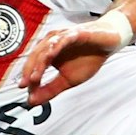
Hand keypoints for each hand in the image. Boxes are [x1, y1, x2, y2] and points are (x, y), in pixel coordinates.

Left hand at [18, 11, 133, 106]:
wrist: (109, 43)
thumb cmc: (89, 58)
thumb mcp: (68, 79)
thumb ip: (50, 89)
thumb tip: (32, 101)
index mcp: (48, 54)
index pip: (33, 66)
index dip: (29, 79)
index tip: (27, 94)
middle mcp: (52, 43)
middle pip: (35, 56)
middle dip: (29, 71)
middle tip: (26, 85)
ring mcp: (63, 36)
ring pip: (47, 47)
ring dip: (40, 61)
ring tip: (36, 76)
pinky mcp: (76, 32)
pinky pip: (64, 38)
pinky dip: (57, 45)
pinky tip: (52, 53)